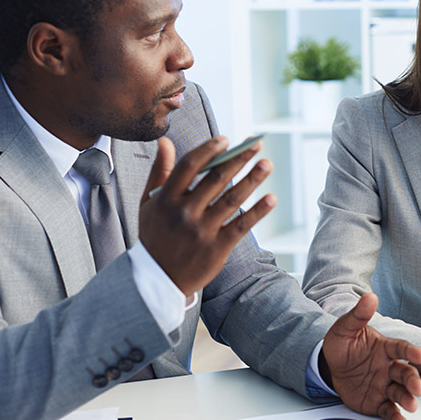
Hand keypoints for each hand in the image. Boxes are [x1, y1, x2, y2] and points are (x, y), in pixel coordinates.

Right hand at [139, 136, 274, 294]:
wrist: (158, 280)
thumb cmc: (156, 235)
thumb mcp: (149, 203)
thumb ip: (159, 171)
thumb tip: (166, 140)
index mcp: (166, 199)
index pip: (189, 166)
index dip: (208, 150)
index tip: (226, 139)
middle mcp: (184, 213)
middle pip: (216, 179)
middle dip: (238, 158)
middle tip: (256, 144)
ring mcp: (202, 231)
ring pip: (232, 199)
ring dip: (252, 179)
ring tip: (266, 164)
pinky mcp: (217, 248)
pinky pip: (242, 226)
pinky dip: (258, 212)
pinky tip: (271, 198)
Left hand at [322, 293, 420, 419]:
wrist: (329, 366)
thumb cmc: (341, 344)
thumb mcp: (345, 328)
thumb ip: (358, 315)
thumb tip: (370, 297)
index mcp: (385, 348)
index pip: (401, 349)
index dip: (411, 352)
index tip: (419, 355)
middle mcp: (389, 367)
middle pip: (405, 374)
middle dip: (413, 381)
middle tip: (418, 388)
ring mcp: (384, 386)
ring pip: (400, 393)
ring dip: (408, 399)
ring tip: (412, 406)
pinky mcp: (377, 402)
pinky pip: (389, 410)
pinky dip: (396, 418)